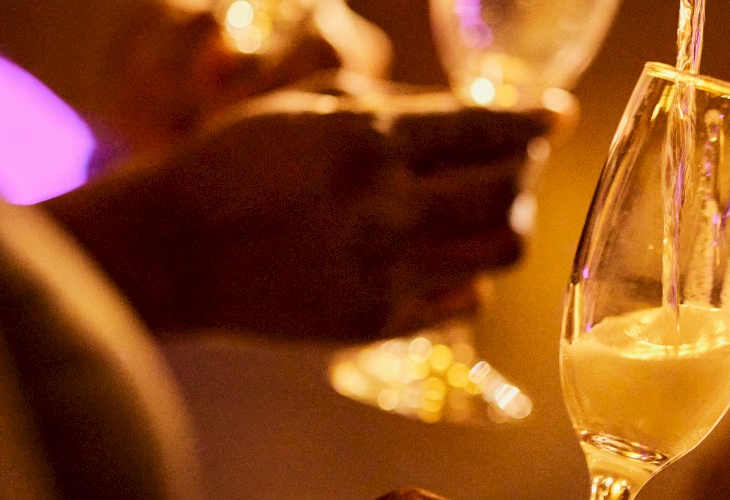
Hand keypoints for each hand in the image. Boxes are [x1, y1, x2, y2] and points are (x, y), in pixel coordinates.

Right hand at [44, 89, 553, 343]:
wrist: (172, 251)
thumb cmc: (231, 165)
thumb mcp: (303, 108)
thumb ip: (387, 104)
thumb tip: (461, 113)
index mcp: (367, 141)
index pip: (484, 129)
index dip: (533, 122)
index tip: (557, 117)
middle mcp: (386, 208)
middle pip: (508, 192)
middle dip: (524, 172)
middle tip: (515, 164)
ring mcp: (386, 271)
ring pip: (501, 250)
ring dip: (508, 225)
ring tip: (489, 213)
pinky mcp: (377, 320)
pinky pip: (465, 300)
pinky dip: (472, 276)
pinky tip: (451, 258)